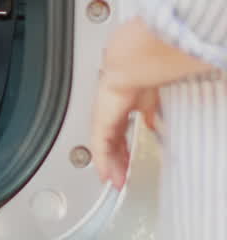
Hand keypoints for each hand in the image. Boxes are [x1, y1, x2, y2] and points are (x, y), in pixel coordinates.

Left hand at [90, 74, 159, 188]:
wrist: (130, 71)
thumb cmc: (140, 80)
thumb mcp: (148, 104)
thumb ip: (148, 116)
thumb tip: (152, 125)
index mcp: (118, 109)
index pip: (118, 134)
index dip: (122, 149)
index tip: (126, 162)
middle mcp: (107, 115)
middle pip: (110, 145)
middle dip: (116, 162)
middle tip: (120, 177)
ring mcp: (102, 120)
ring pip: (103, 149)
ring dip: (110, 166)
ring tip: (114, 181)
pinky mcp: (100, 124)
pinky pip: (99, 148)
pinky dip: (103, 163)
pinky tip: (105, 174)